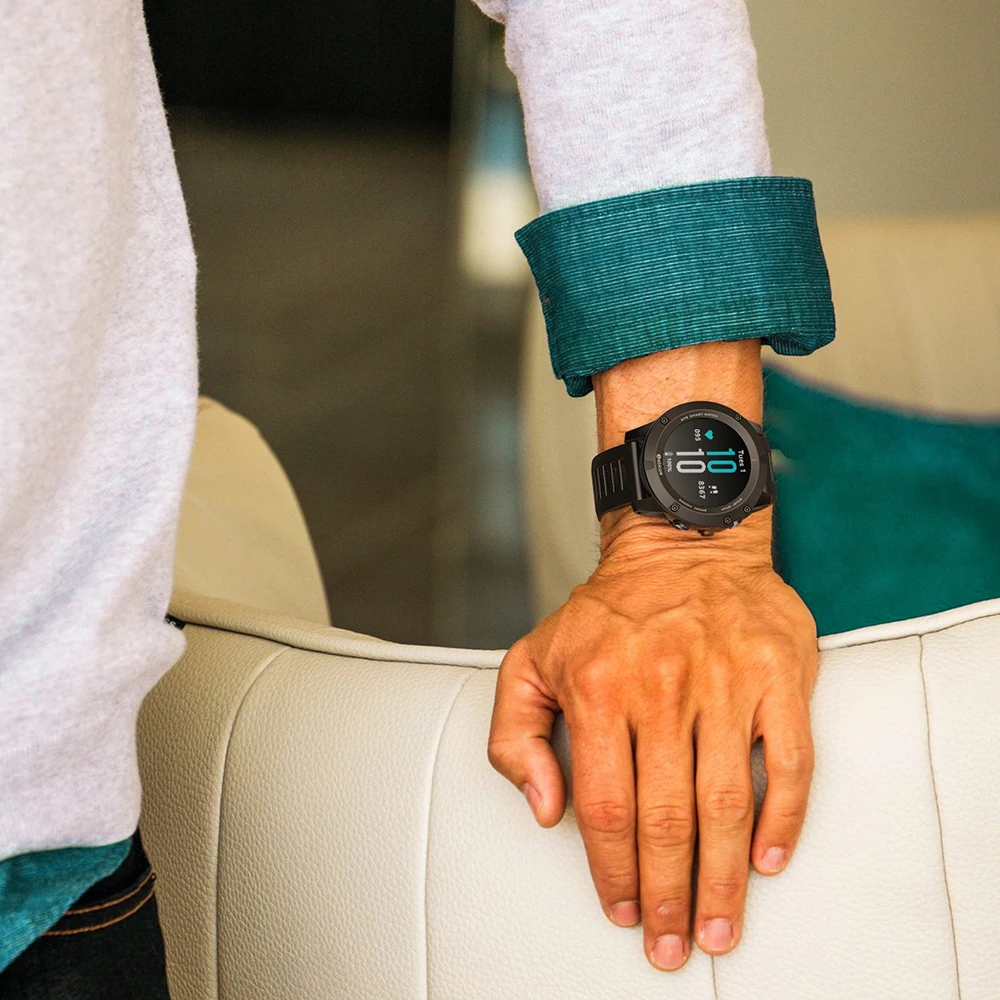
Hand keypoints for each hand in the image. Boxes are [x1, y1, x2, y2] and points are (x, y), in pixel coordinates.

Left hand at [488, 512, 817, 971]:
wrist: (682, 545)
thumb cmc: (607, 613)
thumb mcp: (532, 658)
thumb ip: (514, 733)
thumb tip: (544, 809)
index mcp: (598, 688)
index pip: (604, 805)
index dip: (611, 870)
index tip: (620, 910)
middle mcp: (663, 686)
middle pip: (667, 818)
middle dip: (667, 895)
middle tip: (670, 945)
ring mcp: (727, 681)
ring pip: (727, 802)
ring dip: (723, 878)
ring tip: (717, 928)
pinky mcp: (778, 674)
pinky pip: (789, 761)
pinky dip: (783, 819)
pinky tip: (767, 861)